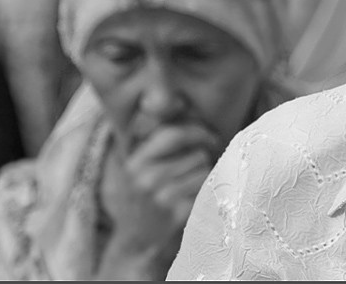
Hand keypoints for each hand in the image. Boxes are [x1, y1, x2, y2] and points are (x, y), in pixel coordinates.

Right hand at [96, 123, 221, 278]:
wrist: (137, 241)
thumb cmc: (144, 197)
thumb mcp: (139, 167)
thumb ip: (156, 140)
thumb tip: (181, 105)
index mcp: (135, 162)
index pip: (172, 134)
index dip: (197, 131)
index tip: (209, 137)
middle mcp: (145, 178)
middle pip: (196, 153)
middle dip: (203, 157)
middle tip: (203, 164)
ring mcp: (161, 198)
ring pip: (204, 170)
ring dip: (205, 174)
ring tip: (192, 184)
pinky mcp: (178, 213)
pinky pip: (206, 189)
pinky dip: (207, 190)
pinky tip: (195, 197)